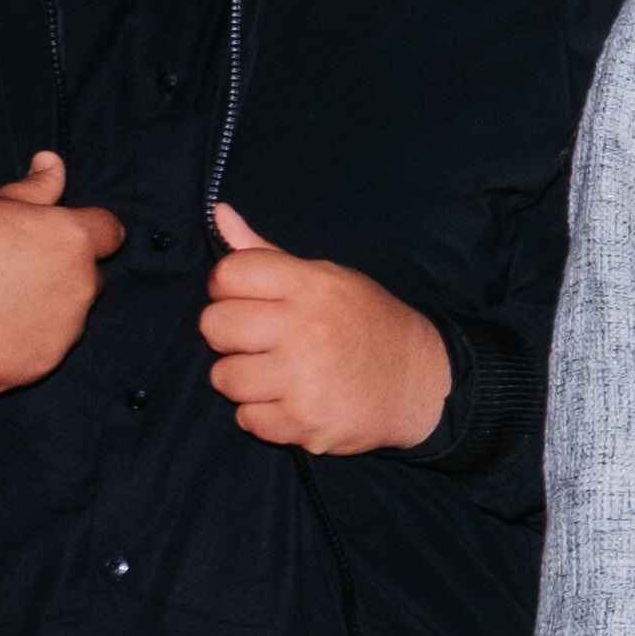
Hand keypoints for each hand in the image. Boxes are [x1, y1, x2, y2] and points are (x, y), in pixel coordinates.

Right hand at [0, 151, 121, 389]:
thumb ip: (35, 189)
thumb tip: (54, 163)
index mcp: (70, 239)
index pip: (109, 232)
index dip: (89, 231)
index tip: (64, 236)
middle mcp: (78, 287)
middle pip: (88, 278)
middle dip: (62, 273)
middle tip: (11, 270)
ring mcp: (62, 332)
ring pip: (68, 318)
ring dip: (45, 310)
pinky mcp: (39, 366)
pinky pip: (41, 351)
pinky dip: (21, 344)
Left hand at [206, 206, 453, 454]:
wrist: (420, 383)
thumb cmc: (366, 324)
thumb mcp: (327, 279)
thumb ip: (267, 254)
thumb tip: (218, 213)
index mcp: (312, 286)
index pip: (230, 273)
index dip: (227, 288)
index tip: (247, 301)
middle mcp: (306, 329)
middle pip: (215, 325)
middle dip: (229, 335)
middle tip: (258, 342)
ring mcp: (304, 379)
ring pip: (224, 377)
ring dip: (244, 380)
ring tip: (276, 376)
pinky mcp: (304, 422)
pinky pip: (247, 419)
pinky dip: (264, 416)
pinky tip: (291, 402)